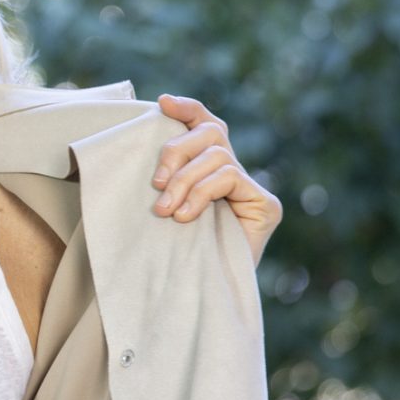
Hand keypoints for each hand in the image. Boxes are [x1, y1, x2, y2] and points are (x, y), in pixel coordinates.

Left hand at [149, 93, 283, 267]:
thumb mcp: (161, 206)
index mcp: (209, 167)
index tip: (162, 103)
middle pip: (211, 132)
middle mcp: (234, 172)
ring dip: (185, 180)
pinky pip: (230, 177)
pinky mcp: (266, 205)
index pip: (205, 123)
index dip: (187, 108)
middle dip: (176, 151)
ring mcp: (252, 188)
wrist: (199, 296)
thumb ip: (161, 178)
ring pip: (217, 155)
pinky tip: (185, 216)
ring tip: (165, 210)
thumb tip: (133, 145)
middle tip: (155, 185)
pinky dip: (202, 192)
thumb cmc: (173, 253)